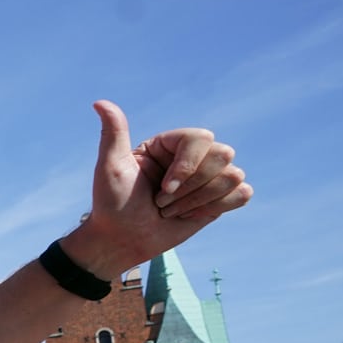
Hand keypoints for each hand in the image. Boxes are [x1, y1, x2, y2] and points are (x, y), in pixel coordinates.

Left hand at [67, 102, 251, 276]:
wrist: (122, 240)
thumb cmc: (112, 204)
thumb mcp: (110, 167)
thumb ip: (113, 133)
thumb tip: (100, 103)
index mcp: (170, 143)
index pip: (202, 138)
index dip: (188, 167)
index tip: (162, 189)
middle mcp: (192, 156)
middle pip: (223, 155)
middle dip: (192, 187)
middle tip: (162, 203)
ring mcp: (208, 176)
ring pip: (233, 176)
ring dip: (199, 201)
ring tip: (172, 210)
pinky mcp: (219, 198)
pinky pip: (242, 193)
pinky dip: (217, 208)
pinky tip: (190, 215)